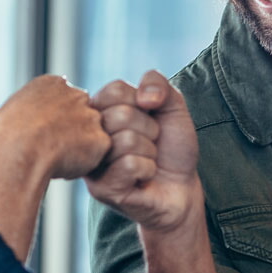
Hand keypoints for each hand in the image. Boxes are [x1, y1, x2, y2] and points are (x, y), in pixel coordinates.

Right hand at [0, 75, 111, 180]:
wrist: (18, 150)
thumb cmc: (6, 135)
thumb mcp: (10, 110)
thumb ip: (28, 107)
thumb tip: (27, 115)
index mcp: (52, 84)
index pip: (64, 99)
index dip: (56, 120)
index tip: (45, 133)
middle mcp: (76, 95)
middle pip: (83, 114)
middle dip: (73, 131)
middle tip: (53, 149)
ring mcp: (91, 116)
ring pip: (92, 134)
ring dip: (80, 147)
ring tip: (56, 159)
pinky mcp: (100, 139)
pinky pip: (97, 154)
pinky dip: (85, 163)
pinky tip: (66, 167)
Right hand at [85, 70, 201, 233]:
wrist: (182, 187)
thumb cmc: (171, 146)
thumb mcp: (172, 107)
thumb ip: (158, 84)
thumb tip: (144, 97)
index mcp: (99, 110)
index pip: (115, 90)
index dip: (143, 103)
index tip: (148, 118)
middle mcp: (89, 135)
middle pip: (120, 116)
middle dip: (150, 130)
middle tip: (150, 143)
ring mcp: (91, 163)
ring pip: (126, 141)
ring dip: (149, 152)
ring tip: (147, 160)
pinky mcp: (100, 188)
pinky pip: (129, 165)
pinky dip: (148, 169)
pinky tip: (144, 177)